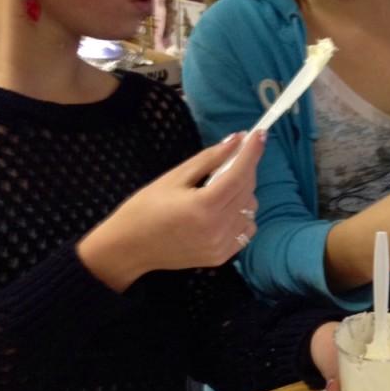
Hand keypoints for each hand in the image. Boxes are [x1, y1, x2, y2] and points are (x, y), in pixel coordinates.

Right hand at [77, 132, 263, 290]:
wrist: (131, 247)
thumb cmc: (146, 208)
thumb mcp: (175, 177)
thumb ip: (209, 159)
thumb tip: (236, 140)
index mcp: (204, 206)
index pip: (239, 173)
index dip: (251, 151)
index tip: (259, 134)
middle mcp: (217, 228)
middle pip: (247, 189)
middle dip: (245, 169)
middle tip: (233, 157)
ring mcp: (221, 245)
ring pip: (250, 209)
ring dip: (243, 192)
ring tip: (220, 188)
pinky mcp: (222, 256)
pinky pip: (246, 229)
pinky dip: (241, 215)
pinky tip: (223, 209)